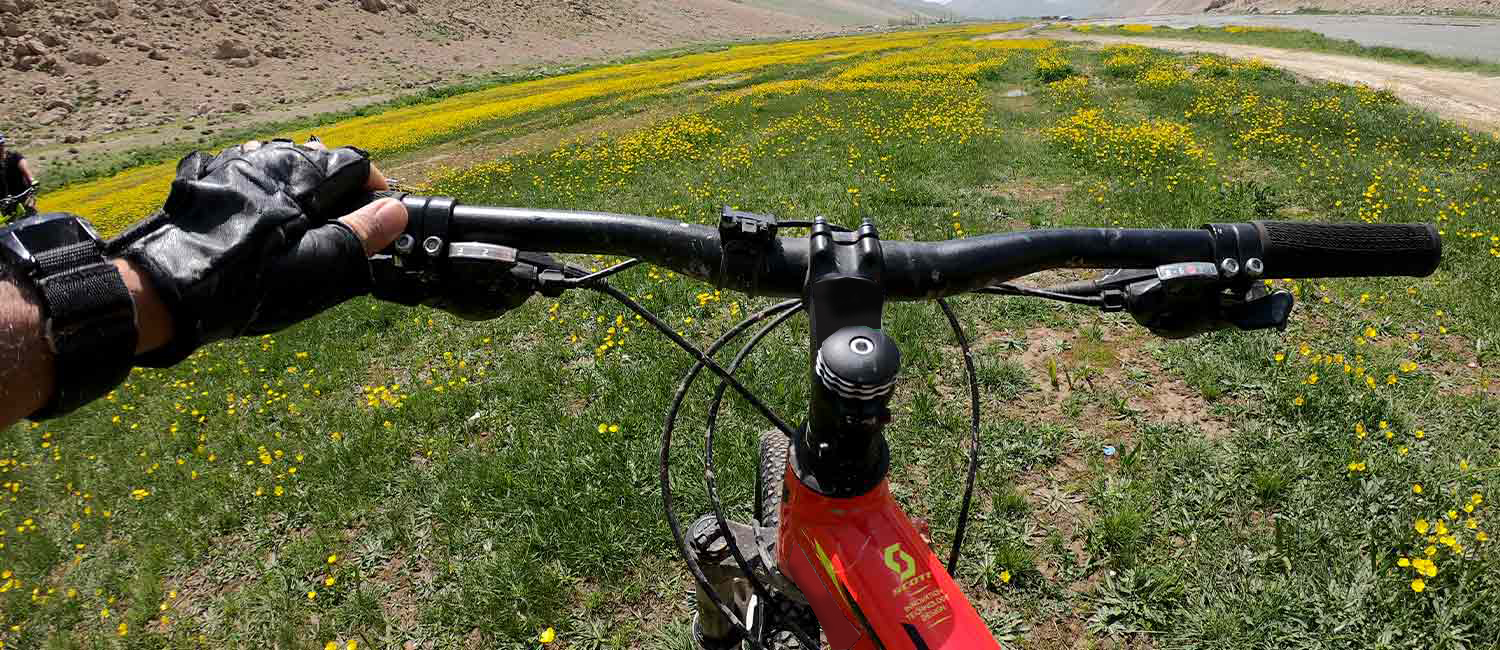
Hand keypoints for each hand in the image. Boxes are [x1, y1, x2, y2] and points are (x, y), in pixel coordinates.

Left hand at [109, 139, 407, 364]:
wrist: (167, 290)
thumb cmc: (249, 282)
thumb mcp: (316, 263)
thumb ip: (359, 234)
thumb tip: (395, 211)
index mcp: (300, 176)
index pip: (354, 164)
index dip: (375, 188)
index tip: (382, 214)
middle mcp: (267, 159)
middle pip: (318, 159)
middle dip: (339, 188)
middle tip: (347, 224)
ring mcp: (232, 167)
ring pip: (281, 164)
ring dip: (302, 186)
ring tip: (308, 223)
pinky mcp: (207, 182)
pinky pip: (248, 173)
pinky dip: (267, 189)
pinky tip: (265, 218)